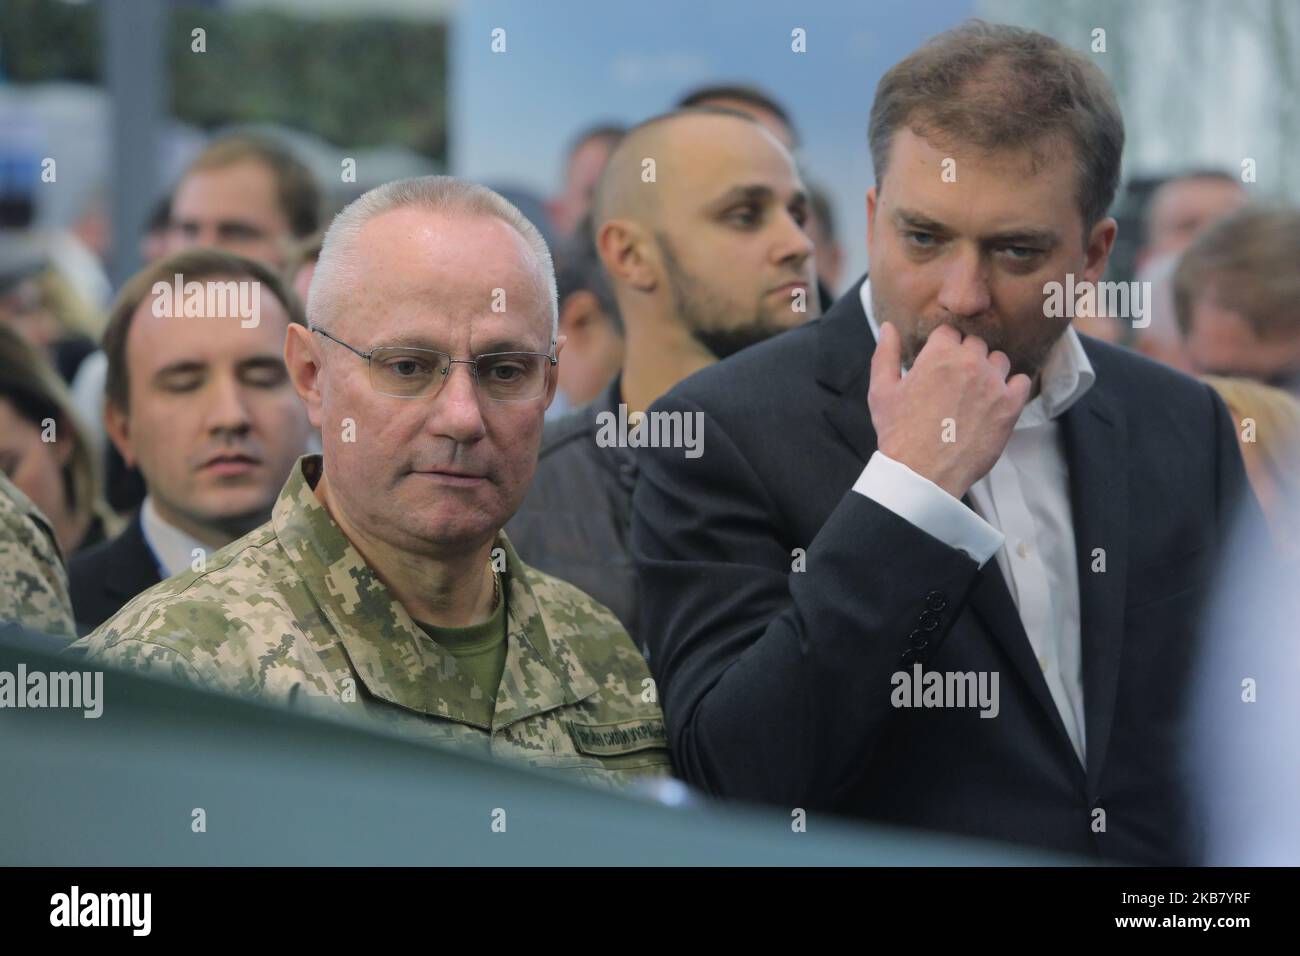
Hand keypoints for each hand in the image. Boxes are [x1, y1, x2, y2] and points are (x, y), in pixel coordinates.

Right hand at [868, 321, 1031, 498]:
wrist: (923, 474)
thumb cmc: (898, 433)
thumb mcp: (882, 391)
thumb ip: (885, 353)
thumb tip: (889, 326)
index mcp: (939, 354)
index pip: (949, 332)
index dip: (941, 349)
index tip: (937, 367)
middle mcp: (970, 362)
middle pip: (975, 343)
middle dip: (964, 358)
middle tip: (953, 385)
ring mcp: (993, 383)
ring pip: (999, 360)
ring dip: (988, 371)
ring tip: (973, 394)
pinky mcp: (1010, 406)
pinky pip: (1021, 382)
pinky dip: (1011, 388)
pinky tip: (994, 402)